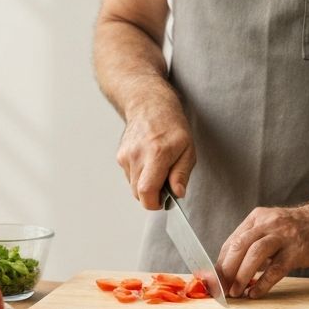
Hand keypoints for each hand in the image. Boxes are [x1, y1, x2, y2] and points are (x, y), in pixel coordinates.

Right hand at [115, 88, 194, 210]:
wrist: (149, 105)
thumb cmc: (172, 126)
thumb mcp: (188, 149)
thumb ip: (182, 174)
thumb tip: (177, 193)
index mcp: (157, 154)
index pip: (146, 191)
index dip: (154, 203)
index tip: (163, 202)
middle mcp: (137, 155)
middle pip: (138, 193)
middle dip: (152, 195)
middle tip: (165, 183)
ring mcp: (125, 155)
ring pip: (133, 186)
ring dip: (145, 185)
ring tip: (157, 168)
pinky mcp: (120, 156)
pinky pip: (130, 176)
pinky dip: (139, 175)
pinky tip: (148, 161)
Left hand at [217, 204, 308, 298]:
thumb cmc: (297, 230)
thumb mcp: (271, 227)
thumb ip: (253, 242)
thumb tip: (231, 269)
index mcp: (256, 218)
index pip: (231, 242)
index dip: (220, 264)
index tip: (214, 281)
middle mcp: (267, 223)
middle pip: (239, 245)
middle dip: (226, 270)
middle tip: (221, 289)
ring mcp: (283, 235)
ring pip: (255, 254)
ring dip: (241, 275)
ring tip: (236, 292)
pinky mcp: (297, 249)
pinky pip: (276, 268)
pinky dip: (263, 283)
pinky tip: (255, 293)